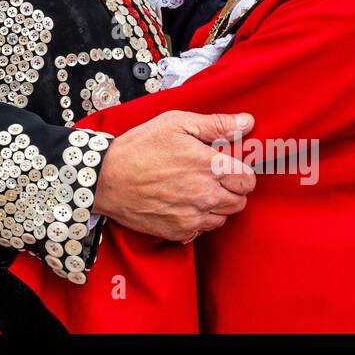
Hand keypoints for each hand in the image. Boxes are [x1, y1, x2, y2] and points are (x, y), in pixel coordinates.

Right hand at [91, 110, 255, 241]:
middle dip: (231, 189)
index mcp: (208, 165)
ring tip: (196, 190)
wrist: (106, 178)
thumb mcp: (175, 123)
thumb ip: (216, 124)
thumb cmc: (139, 147)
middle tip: (212, 177)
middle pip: (240, 200)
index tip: (227, 166)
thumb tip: (247, 122)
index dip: (240, 171)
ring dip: (217, 205)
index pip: (248, 179)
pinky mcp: (180, 232)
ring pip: (224, 216)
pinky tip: (183, 203)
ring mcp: (193, 216)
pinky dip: (199, 218)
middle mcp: (205, 194)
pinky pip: (203, 229)